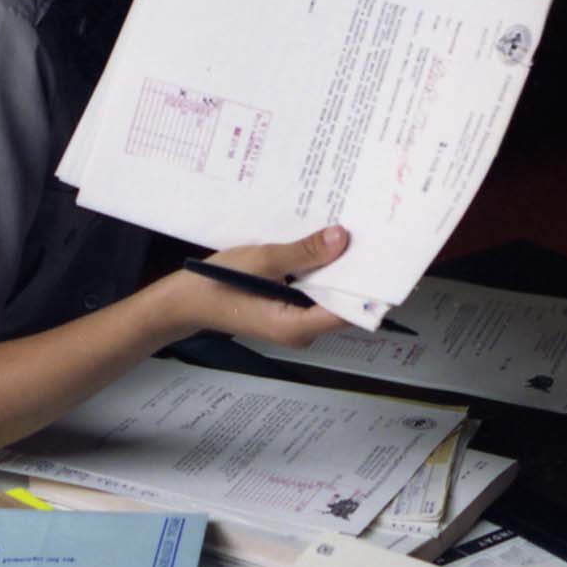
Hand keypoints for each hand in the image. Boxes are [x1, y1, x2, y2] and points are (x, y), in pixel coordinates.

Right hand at [172, 224, 350, 348]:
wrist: (186, 299)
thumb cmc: (216, 284)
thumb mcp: (261, 261)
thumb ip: (303, 252)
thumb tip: (341, 239)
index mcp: (296, 327)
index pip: (347, 312)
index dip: (367, 285)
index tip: (381, 256)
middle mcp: (301, 331)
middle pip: (341, 304)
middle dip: (352, 271)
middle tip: (367, 235)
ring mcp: (295, 323)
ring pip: (327, 296)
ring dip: (334, 269)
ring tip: (348, 234)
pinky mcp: (288, 312)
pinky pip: (313, 293)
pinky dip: (318, 272)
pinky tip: (321, 247)